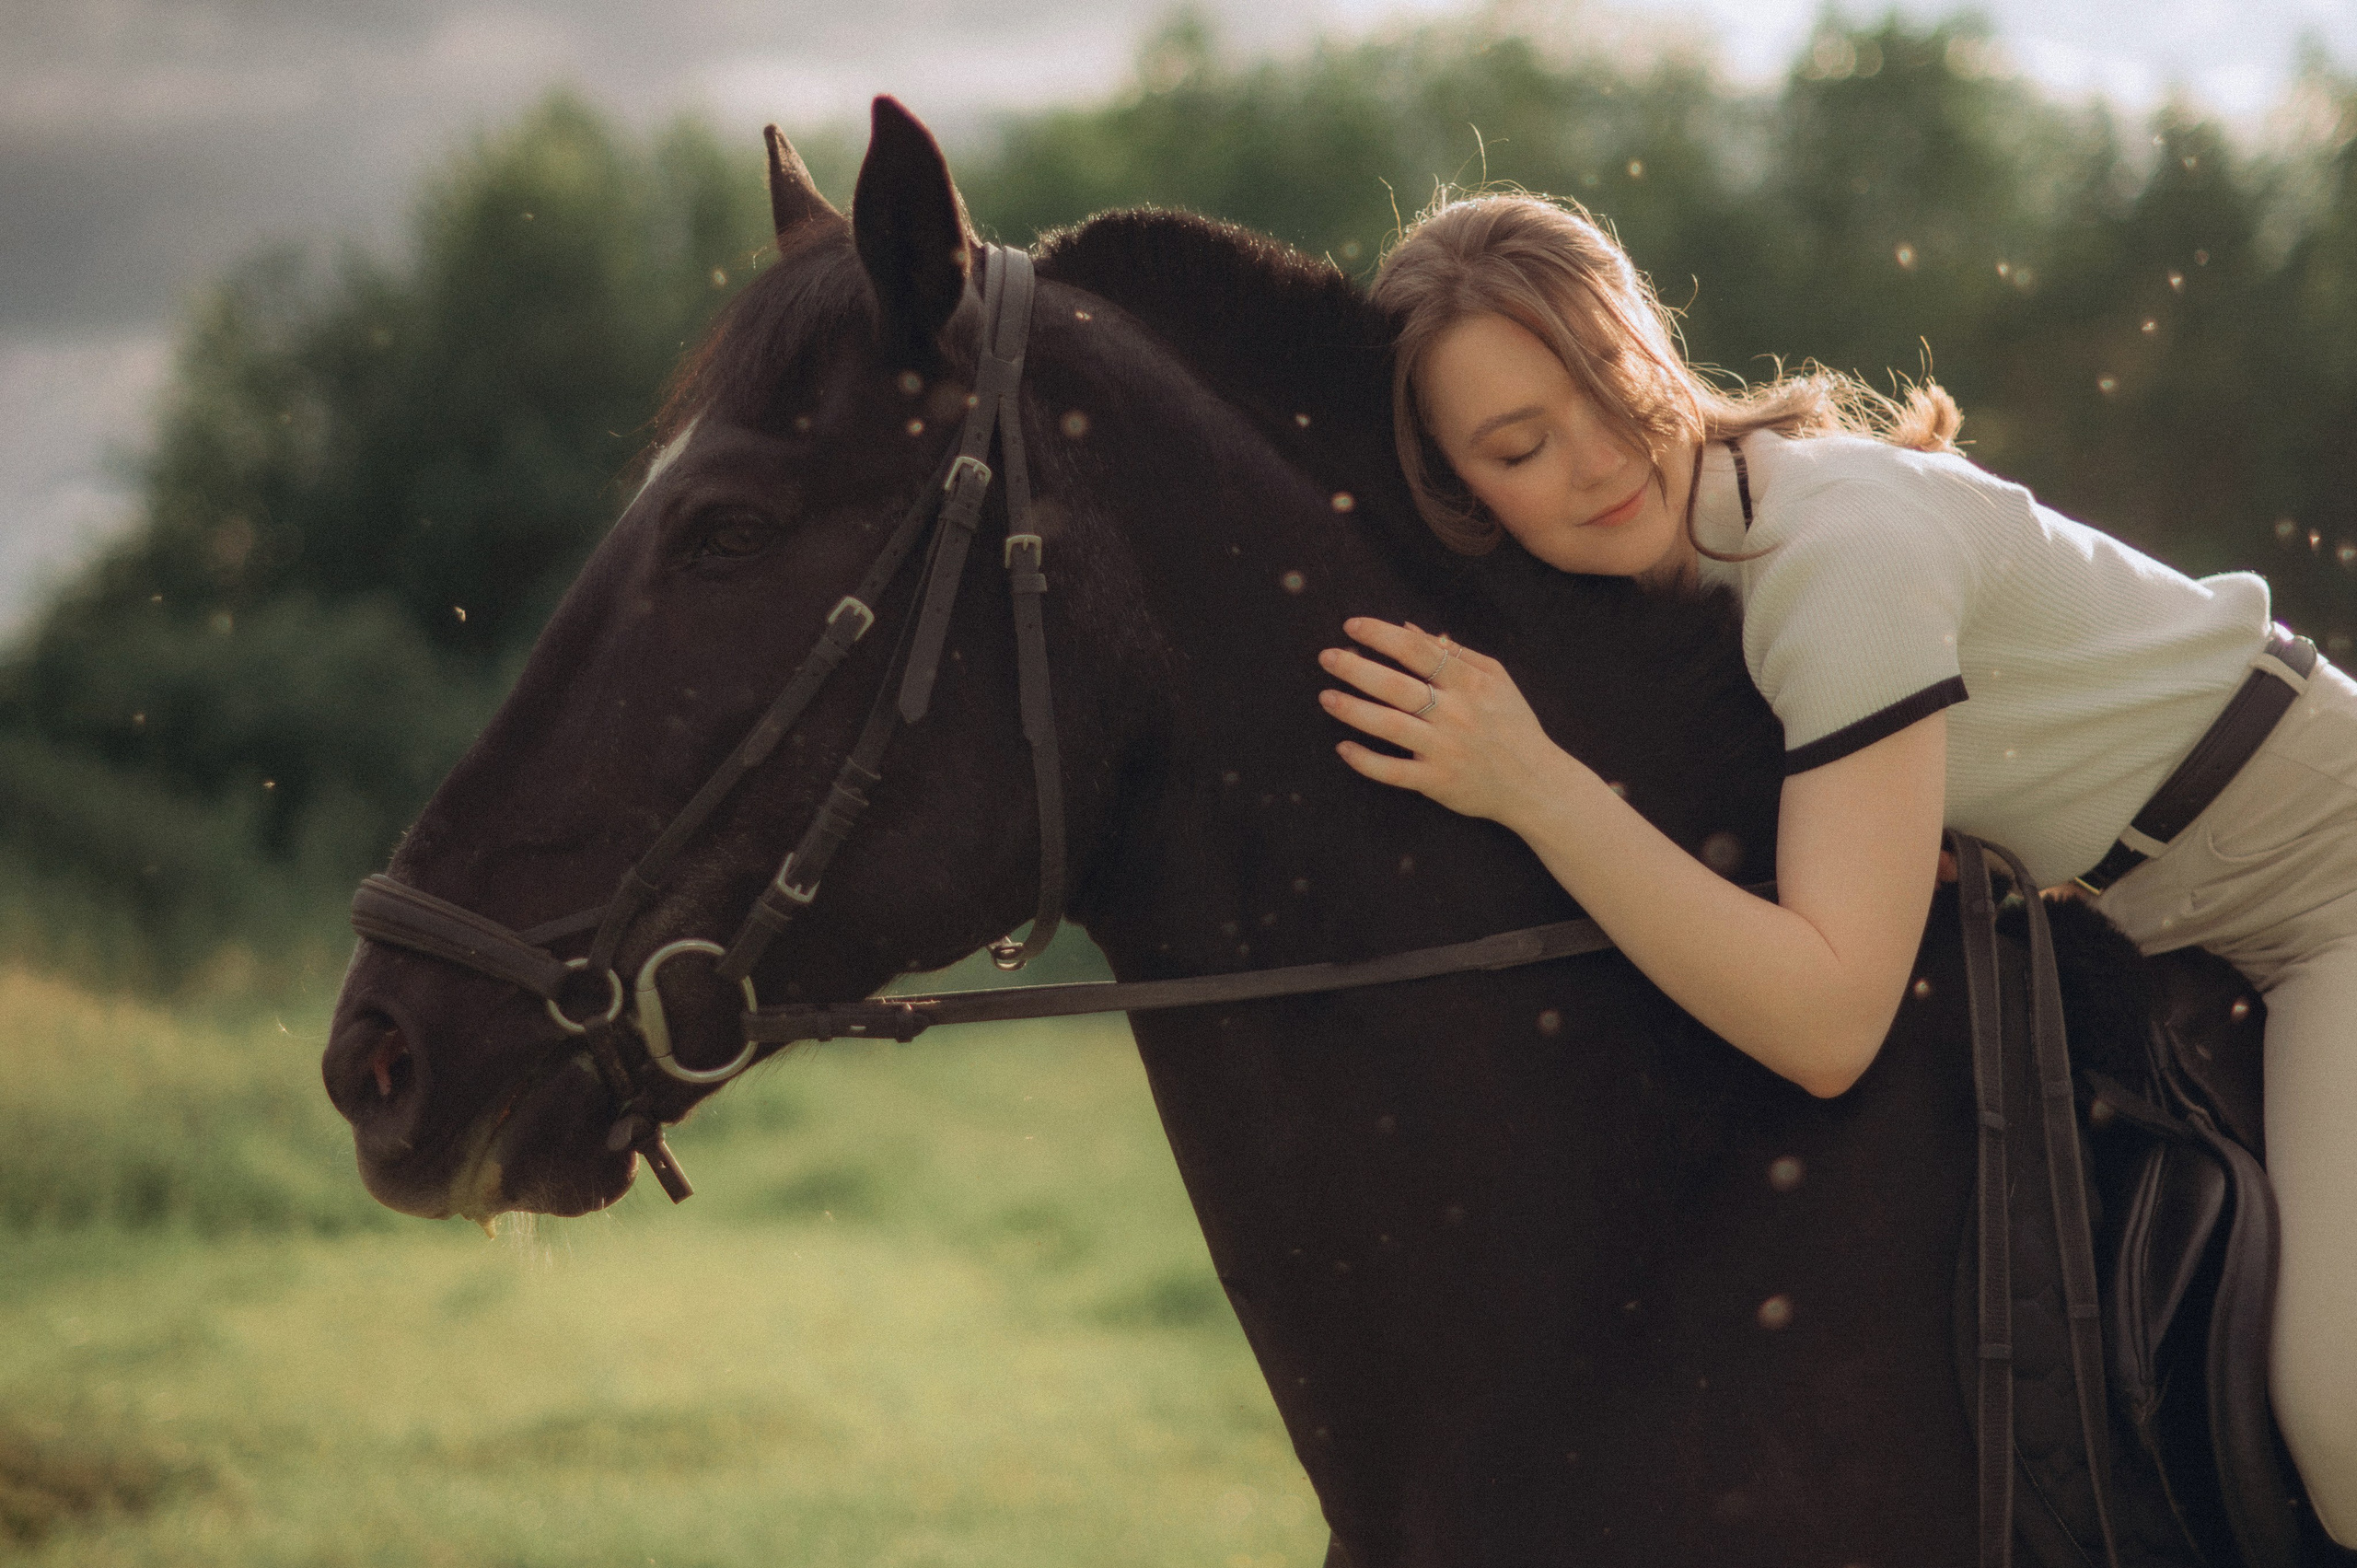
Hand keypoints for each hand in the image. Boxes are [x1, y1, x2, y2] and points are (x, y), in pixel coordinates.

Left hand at [1317, 617, 1577, 828]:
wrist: (1536, 783)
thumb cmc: (1513, 725)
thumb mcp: (1496, 679)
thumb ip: (1456, 653)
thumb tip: (1408, 629)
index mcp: (1471, 684)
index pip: (1419, 652)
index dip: (1382, 635)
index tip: (1352, 626)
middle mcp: (1456, 714)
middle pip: (1397, 686)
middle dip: (1357, 669)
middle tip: (1327, 657)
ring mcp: (1445, 750)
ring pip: (1390, 726)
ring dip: (1353, 710)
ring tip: (1326, 697)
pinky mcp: (1437, 782)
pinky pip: (1394, 771)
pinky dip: (1366, 760)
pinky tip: (1344, 748)